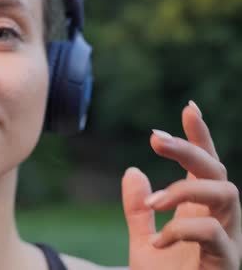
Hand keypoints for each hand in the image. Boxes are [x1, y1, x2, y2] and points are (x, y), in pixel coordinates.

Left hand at [122, 101, 241, 269]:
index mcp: (199, 212)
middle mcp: (219, 221)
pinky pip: (214, 233)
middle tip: (154, 138)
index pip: (204, 167)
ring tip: (153, 203)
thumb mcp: (143, 242)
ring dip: (186, 189)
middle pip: (217, 170)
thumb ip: (139, 210)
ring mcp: (229, 242)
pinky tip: (157, 240)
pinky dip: (182, 230)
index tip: (187, 107)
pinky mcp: (228, 264)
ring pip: (228, 193)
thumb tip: (132, 171)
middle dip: (189, 148)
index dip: (199, 137)